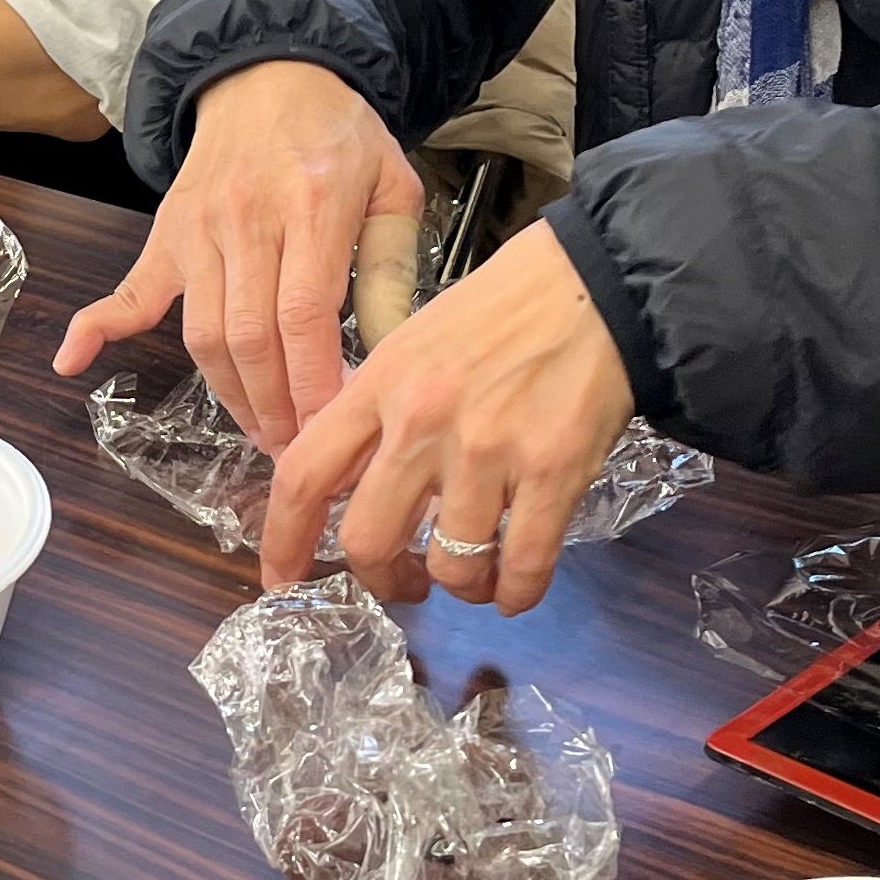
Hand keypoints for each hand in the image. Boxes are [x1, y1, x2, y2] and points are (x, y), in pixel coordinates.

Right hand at [54, 60, 421, 448]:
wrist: (271, 73)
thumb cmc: (339, 136)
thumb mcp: (393, 188)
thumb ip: (394, 269)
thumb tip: (390, 353)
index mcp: (312, 205)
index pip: (304, 315)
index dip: (312, 383)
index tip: (330, 430)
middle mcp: (246, 219)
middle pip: (249, 337)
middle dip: (273, 407)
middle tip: (298, 451)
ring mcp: (198, 228)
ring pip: (202, 332)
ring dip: (228, 394)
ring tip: (260, 432)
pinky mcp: (166, 234)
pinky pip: (128, 289)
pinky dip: (96, 326)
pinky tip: (70, 361)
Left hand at [258, 221, 635, 611]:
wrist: (598, 285)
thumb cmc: (504, 311)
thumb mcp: (415, 343)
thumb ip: (378, 411)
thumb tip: (348, 482)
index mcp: (380, 385)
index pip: (304, 475)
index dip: (282, 539)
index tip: (280, 578)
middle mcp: (422, 422)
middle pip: (367, 539)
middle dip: (383, 578)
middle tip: (406, 580)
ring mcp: (487, 451)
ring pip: (450, 566)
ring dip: (461, 586)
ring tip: (475, 575)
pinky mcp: (552, 472)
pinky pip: (521, 566)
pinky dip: (515, 594)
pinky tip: (514, 589)